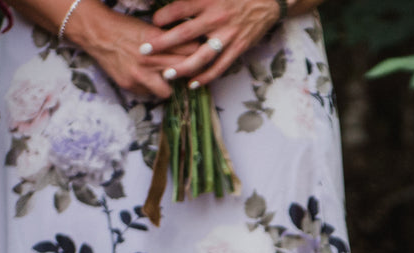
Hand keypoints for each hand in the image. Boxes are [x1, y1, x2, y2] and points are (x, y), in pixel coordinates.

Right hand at [67, 2, 201, 98]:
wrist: (97, 33)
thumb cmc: (125, 28)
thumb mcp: (150, 28)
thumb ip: (170, 40)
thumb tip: (192, 49)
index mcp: (159, 41)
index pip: (191, 51)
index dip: (197, 54)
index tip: (199, 56)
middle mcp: (151, 59)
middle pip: (184, 71)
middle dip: (188, 71)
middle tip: (188, 71)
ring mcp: (140, 75)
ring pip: (168, 91)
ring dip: (169, 87)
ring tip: (166, 80)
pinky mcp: (130, 85)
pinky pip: (149, 94)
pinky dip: (151, 88)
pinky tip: (148, 80)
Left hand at [145, 0, 282, 88]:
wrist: (268, 0)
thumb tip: (174, 2)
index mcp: (208, 0)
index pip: (180, 9)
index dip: (164, 16)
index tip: (153, 22)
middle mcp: (216, 18)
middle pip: (184, 34)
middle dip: (162, 44)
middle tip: (144, 52)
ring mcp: (227, 35)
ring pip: (201, 56)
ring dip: (183, 67)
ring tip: (167, 74)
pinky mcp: (238, 47)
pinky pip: (220, 66)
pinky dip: (207, 77)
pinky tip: (193, 84)